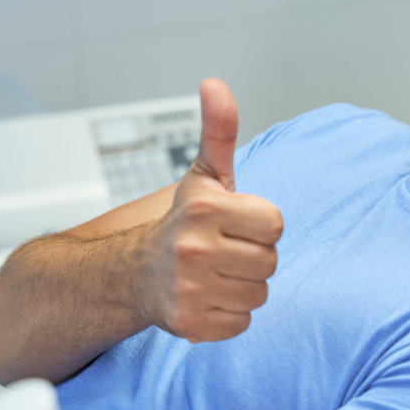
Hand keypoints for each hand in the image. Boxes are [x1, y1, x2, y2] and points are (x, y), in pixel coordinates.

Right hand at [134, 79, 283, 341]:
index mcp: (205, 209)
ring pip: (259, 294)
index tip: (233, 224)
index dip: (258, 224)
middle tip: (223, 251)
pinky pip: (243, 322)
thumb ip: (218, 130)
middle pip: (270, 261)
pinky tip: (207, 297)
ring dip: (243, 286)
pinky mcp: (190, 325)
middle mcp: (194, 249)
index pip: (275, 223)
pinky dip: (230, 314)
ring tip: (215, 274)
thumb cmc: (183, 222)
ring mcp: (190, 290)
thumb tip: (215, 84)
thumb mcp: (205, 175)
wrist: (134, 273)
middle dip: (252, 256)